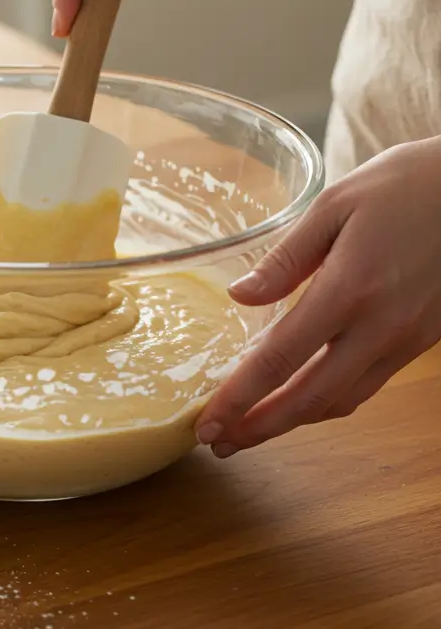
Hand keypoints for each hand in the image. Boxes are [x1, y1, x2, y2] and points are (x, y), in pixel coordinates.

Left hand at [195, 138, 440, 456]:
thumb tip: (240, 297)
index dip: (240, 398)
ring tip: (249, 429)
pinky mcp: (421, 340)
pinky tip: (298, 399)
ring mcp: (406, 339)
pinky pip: (367, 385)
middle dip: (259, 428)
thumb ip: (286, 258)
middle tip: (217, 443)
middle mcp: (380, 327)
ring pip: (342, 400)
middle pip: (310, 398)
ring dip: (292, 422)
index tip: (208, 423)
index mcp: (349, 290)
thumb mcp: (335, 205)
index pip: (280, 359)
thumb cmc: (403, 185)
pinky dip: (326, 402)